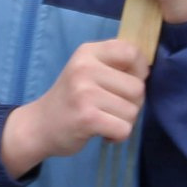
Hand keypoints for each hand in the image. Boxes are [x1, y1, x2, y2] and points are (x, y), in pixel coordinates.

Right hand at [1, 38, 146, 175]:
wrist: (39, 126)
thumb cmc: (71, 98)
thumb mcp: (87, 70)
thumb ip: (114, 65)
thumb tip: (148, 69)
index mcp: (88, 52)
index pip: (131, 51)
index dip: (139, 70)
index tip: (127, 83)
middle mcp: (85, 67)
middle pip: (137, 87)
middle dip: (132, 103)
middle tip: (111, 108)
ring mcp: (85, 92)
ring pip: (133, 110)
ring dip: (124, 122)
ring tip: (105, 119)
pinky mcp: (87, 117)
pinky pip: (124, 129)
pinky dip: (117, 136)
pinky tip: (103, 133)